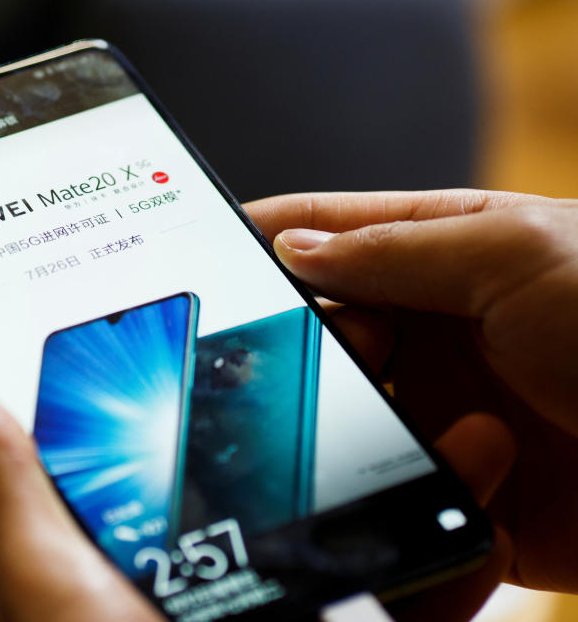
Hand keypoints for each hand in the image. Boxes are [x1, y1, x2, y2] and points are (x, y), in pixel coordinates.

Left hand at [0, 379, 513, 621]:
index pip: (183, 436)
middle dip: (322, 399)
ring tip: (423, 394)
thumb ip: (6, 487)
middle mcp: (218, 557)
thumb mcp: (39, 578)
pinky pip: (404, 582)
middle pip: (277, 464)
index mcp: (149, 532)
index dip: (212, 372)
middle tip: (353, 334)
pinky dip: (440, 544)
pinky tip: (460, 487)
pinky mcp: (345, 619)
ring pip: (351, 512)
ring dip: (395, 455)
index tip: (248, 307)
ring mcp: (286, 591)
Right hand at [245, 189, 577, 598]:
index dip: (261, 238)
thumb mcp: (513, 252)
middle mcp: (428, 326)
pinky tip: (447, 467)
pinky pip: (381, 481)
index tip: (200, 253)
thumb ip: (390, 248)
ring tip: (413, 415)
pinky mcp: (449, 480)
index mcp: (440, 251)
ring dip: (349, 417)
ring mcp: (435, 403)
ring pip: (332, 410)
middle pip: (313, 327)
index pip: (324, 232)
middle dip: (301, 341)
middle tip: (332, 350)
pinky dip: (390, 480)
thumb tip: (291, 249)